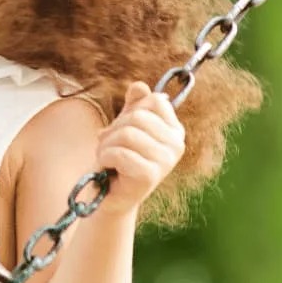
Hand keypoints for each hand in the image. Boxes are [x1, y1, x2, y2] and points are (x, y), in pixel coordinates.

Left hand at [96, 82, 184, 212]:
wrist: (109, 196)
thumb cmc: (118, 160)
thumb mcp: (125, 127)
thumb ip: (134, 106)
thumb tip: (139, 86)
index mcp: (174, 130)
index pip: (154, 100)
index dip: (130, 111)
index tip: (121, 130)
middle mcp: (176, 145)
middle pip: (137, 117)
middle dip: (114, 130)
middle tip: (109, 146)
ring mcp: (166, 161)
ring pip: (127, 134)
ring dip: (106, 145)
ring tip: (107, 158)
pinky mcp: (150, 176)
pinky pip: (120, 154)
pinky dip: (105, 158)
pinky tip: (108, 168)